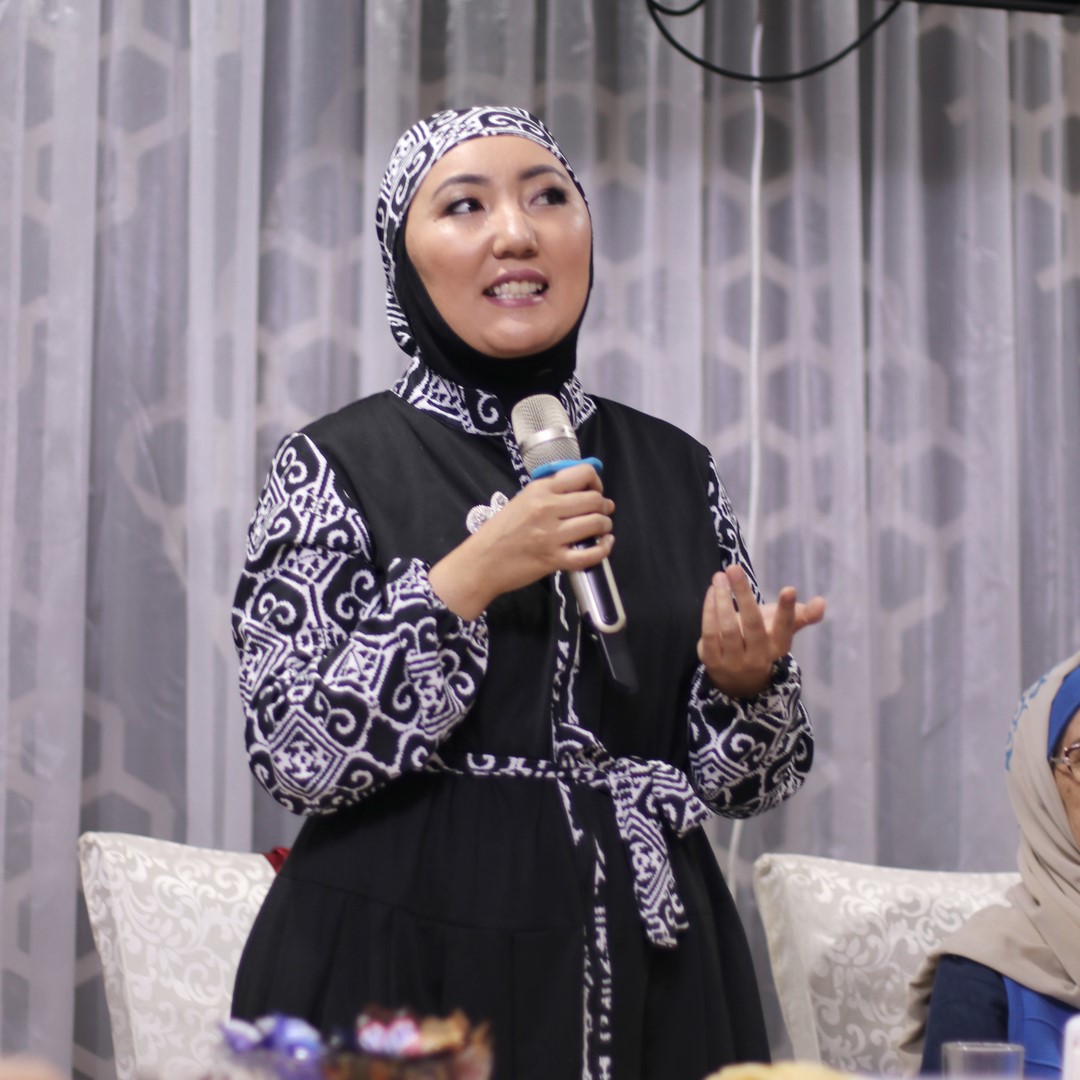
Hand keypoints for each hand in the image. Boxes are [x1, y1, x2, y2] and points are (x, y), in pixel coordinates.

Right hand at [429, 463, 614, 619]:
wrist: (481, 562)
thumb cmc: (499, 531)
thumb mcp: (522, 501)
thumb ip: (549, 493)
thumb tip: (583, 490)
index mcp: (540, 490)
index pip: (583, 474)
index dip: (596, 482)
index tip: (594, 492)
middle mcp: (547, 509)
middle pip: (594, 500)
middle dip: (604, 506)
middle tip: (601, 512)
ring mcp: (551, 535)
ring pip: (596, 524)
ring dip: (605, 526)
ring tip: (601, 528)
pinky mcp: (554, 559)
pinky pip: (590, 554)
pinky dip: (604, 549)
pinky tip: (604, 544)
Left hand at [697, 563, 825, 698]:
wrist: (737, 679)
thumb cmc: (762, 642)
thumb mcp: (781, 630)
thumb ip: (801, 615)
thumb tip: (822, 602)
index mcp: (778, 646)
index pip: (785, 628)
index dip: (787, 610)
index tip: (790, 589)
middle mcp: (758, 657)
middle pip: (752, 624)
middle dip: (743, 594)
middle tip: (735, 568)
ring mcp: (734, 661)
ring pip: (727, 628)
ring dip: (722, 599)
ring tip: (720, 576)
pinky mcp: (711, 660)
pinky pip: (710, 633)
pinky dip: (709, 610)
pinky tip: (712, 592)